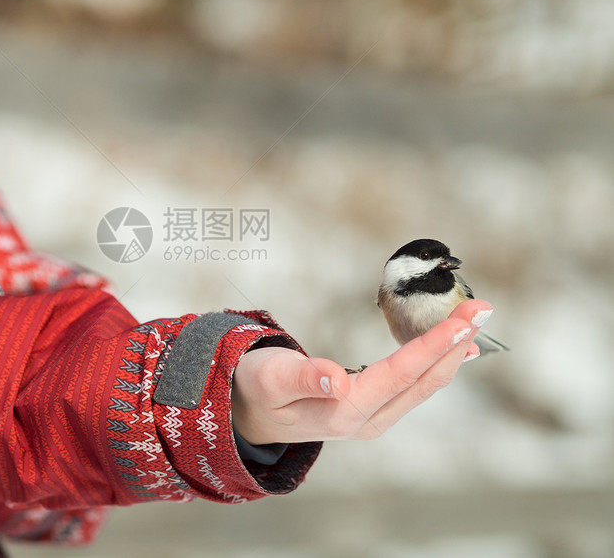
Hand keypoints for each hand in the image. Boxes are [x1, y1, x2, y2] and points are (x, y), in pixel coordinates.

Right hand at [230, 299, 490, 444]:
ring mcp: (371, 419)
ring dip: (449, 352)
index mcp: (345, 412)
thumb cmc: (256, 389)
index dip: (435, 344)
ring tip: (472, 323)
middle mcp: (366, 420)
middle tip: (481, 307)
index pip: (400, 374)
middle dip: (455, 342)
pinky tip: (449, 350)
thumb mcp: (270, 379)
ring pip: (422, 385)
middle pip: (422, 380)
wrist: (246, 415)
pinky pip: (412, 386)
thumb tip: (338, 378)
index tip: (465, 318)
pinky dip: (434, 363)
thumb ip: (302, 377)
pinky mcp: (370, 411)